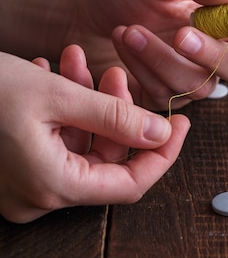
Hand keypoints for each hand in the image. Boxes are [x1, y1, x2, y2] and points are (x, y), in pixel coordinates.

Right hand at [0, 46, 189, 222]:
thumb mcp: (55, 95)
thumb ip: (116, 117)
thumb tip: (162, 134)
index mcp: (52, 186)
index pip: (131, 184)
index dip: (162, 154)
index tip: (181, 124)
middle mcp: (38, 196)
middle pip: (105, 160)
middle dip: (117, 112)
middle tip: (114, 72)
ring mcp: (23, 186)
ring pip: (79, 146)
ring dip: (88, 104)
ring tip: (79, 61)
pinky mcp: (13, 169)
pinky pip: (54, 144)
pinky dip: (63, 112)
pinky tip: (55, 74)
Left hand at [69, 0, 227, 109]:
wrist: (84, 13)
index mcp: (226, 24)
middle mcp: (214, 56)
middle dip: (210, 54)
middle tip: (179, 33)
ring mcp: (191, 80)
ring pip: (197, 85)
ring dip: (162, 58)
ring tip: (128, 30)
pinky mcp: (164, 97)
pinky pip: (165, 94)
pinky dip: (141, 68)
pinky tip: (123, 43)